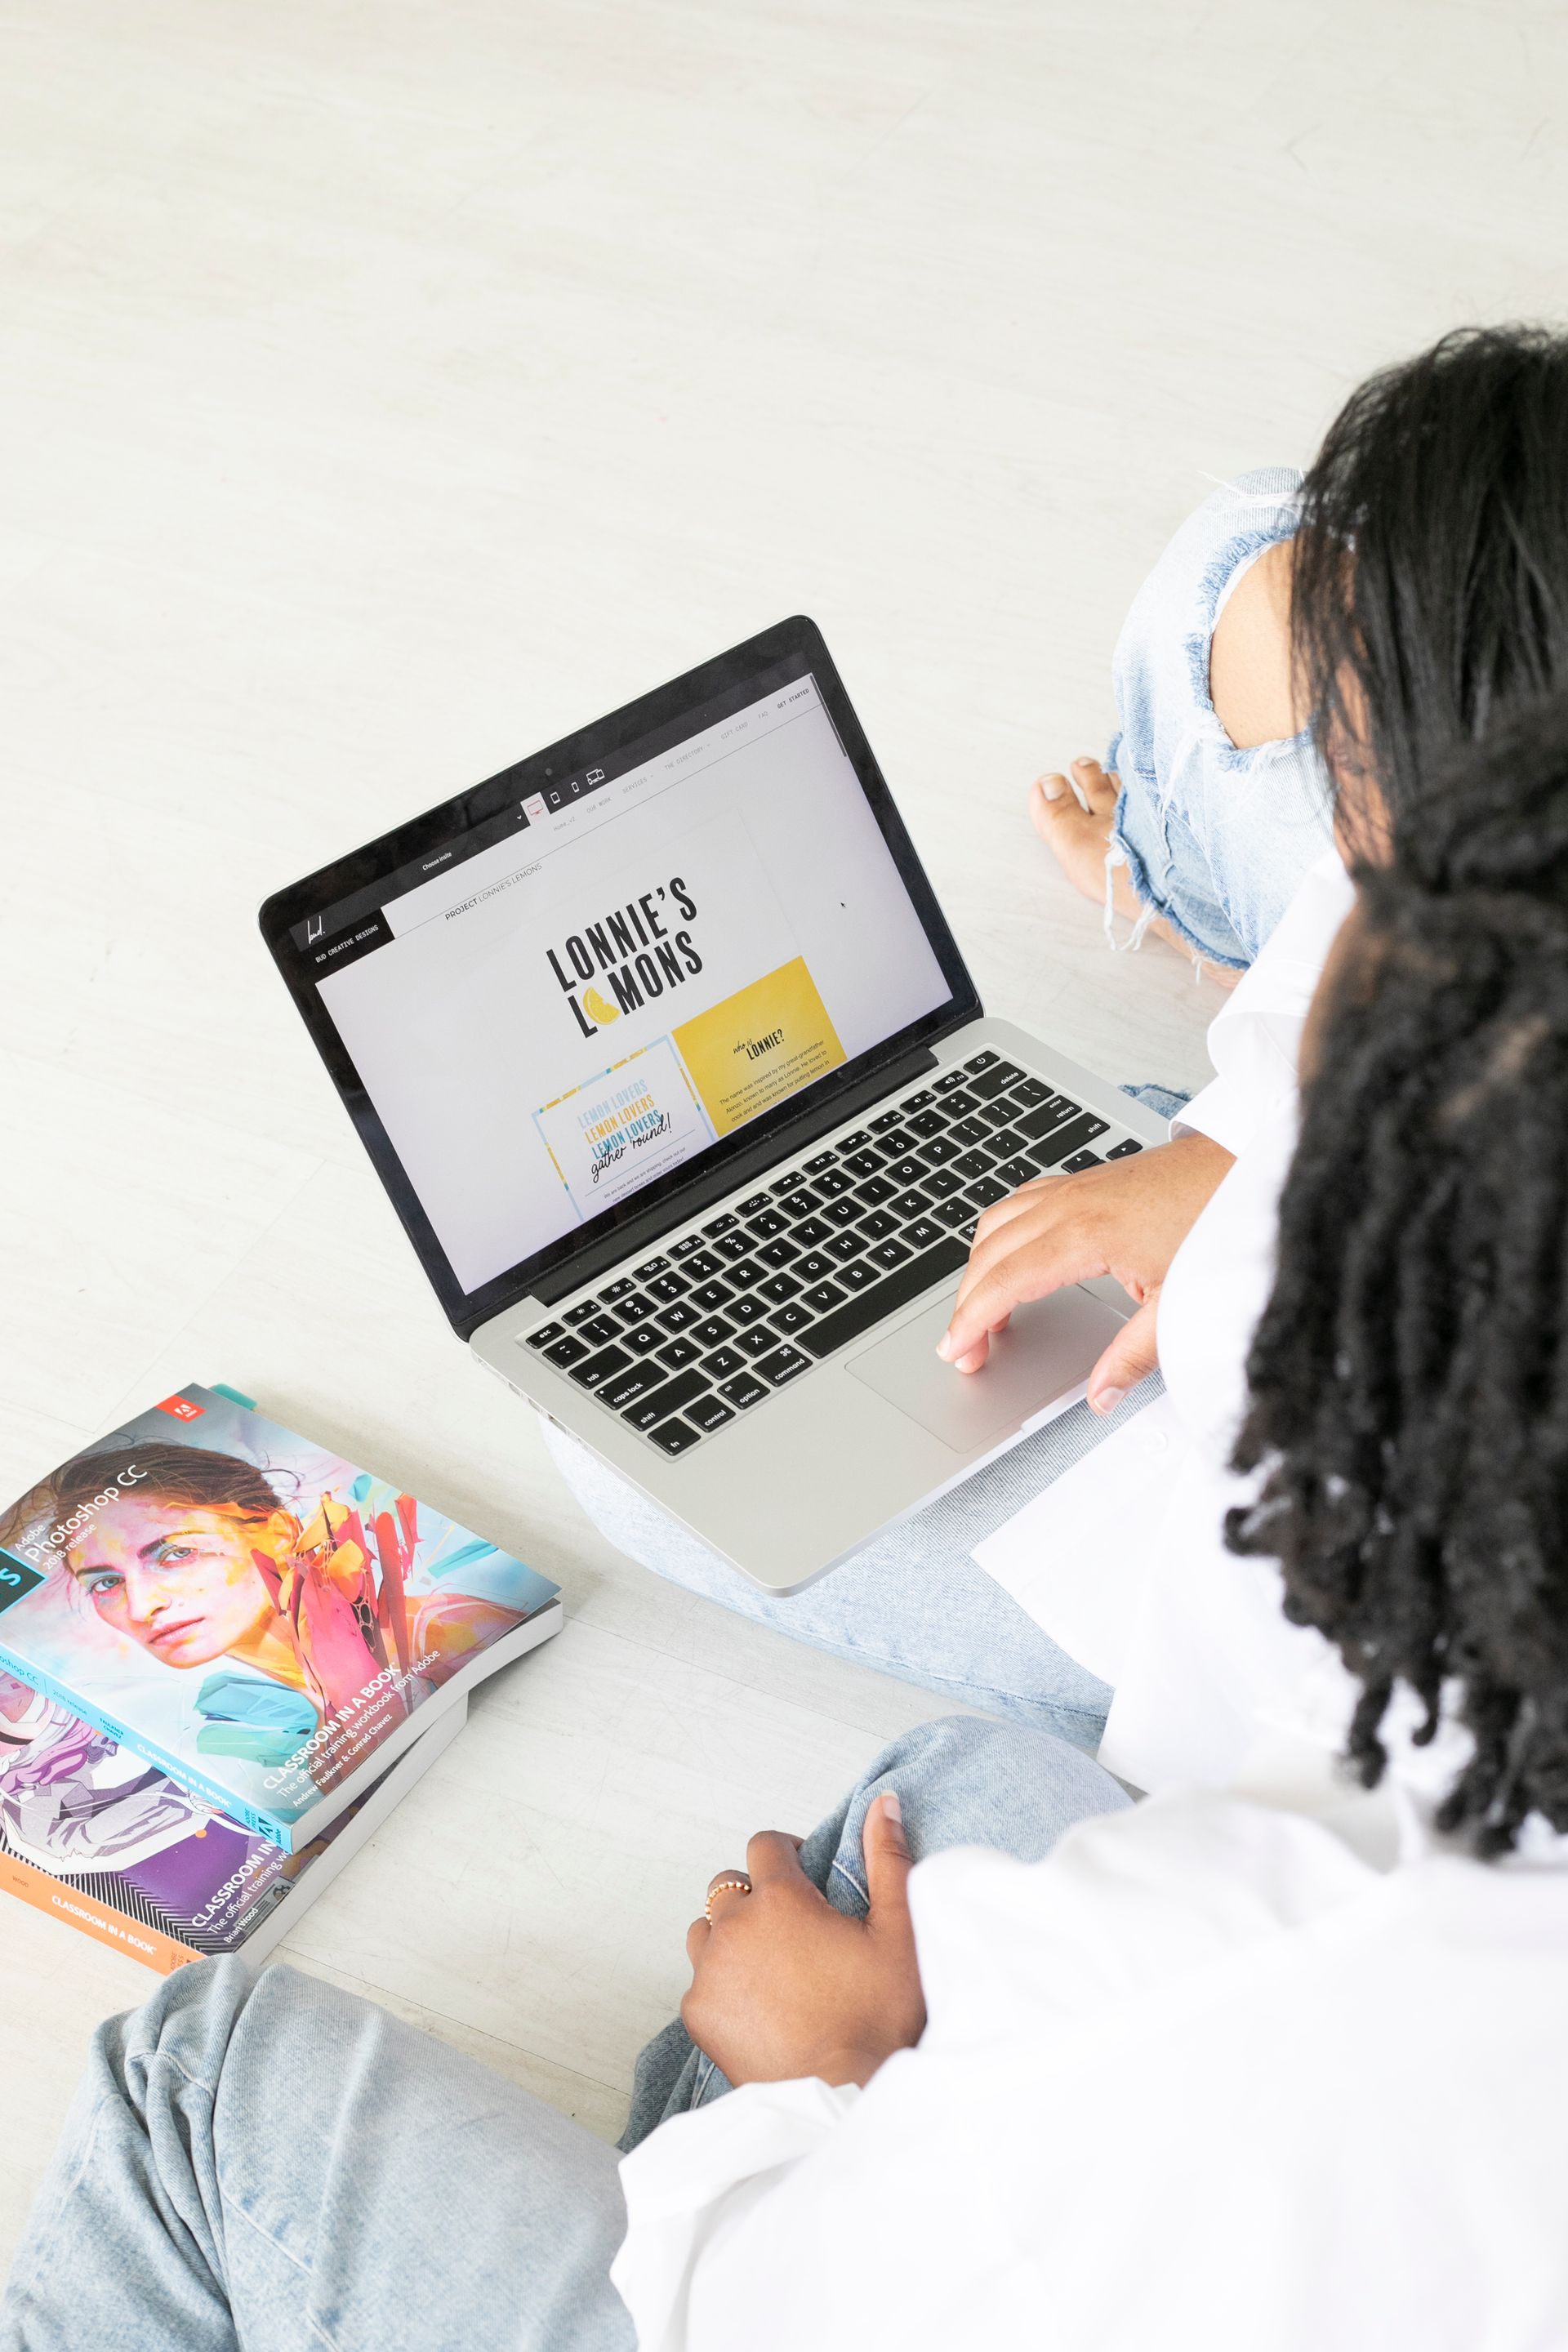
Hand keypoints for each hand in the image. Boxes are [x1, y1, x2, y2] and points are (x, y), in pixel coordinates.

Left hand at [682, 1793, 924, 2089]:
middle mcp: (735, 1927)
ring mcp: (710, 1972)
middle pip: (728, 1886)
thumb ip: (888, 1859)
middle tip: (790, 1927)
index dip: (787, 1853)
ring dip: (729, 1937)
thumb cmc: (878, 2017)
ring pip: (705, 1931)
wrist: (845, 2096)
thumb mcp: (899, 1932)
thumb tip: (882, 1804)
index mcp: (781, 1899)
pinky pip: (698, 1981)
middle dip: (755, 1895)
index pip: (765, 1845)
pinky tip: (755, 2005)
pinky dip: (720, 1984)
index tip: (805, 1875)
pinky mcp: (699, 2014)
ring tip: (767, 1964)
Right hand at [937, 1132, 1234, 1406]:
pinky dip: (1001, 1234)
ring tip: (984, 1311)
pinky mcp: (1087, 1179)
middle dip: (966, 1302)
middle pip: (989, 1253)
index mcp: (1085, 1234)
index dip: (971, 1319)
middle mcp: (1069, 1203)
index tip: (955, 1350)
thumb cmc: (1219, 1218)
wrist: (1247, 1165)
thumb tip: (1101, 1397)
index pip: (1004, 1281)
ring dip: (980, 1266)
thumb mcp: (1180, 1301)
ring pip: (997, 1221)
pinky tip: (1013, 1256)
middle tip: (965, 1348)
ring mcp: (1075, 1186)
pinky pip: (1021, 1202)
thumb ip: (1135, 1356)